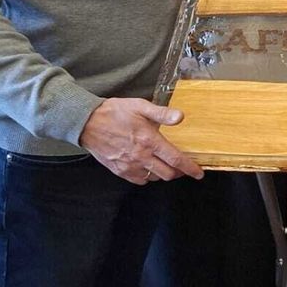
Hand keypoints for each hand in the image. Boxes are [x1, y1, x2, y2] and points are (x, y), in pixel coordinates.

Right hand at [79, 97, 204, 184]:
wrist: (87, 122)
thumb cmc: (115, 112)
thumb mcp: (140, 106)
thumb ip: (162, 113)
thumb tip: (180, 117)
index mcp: (149, 140)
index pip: (176, 159)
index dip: (190, 168)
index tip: (199, 173)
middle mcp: (141, 156)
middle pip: (168, 173)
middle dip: (179, 172)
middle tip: (182, 167)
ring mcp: (129, 166)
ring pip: (155, 178)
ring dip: (163, 173)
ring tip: (165, 164)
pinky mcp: (119, 170)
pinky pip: (139, 180)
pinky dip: (148, 176)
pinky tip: (148, 167)